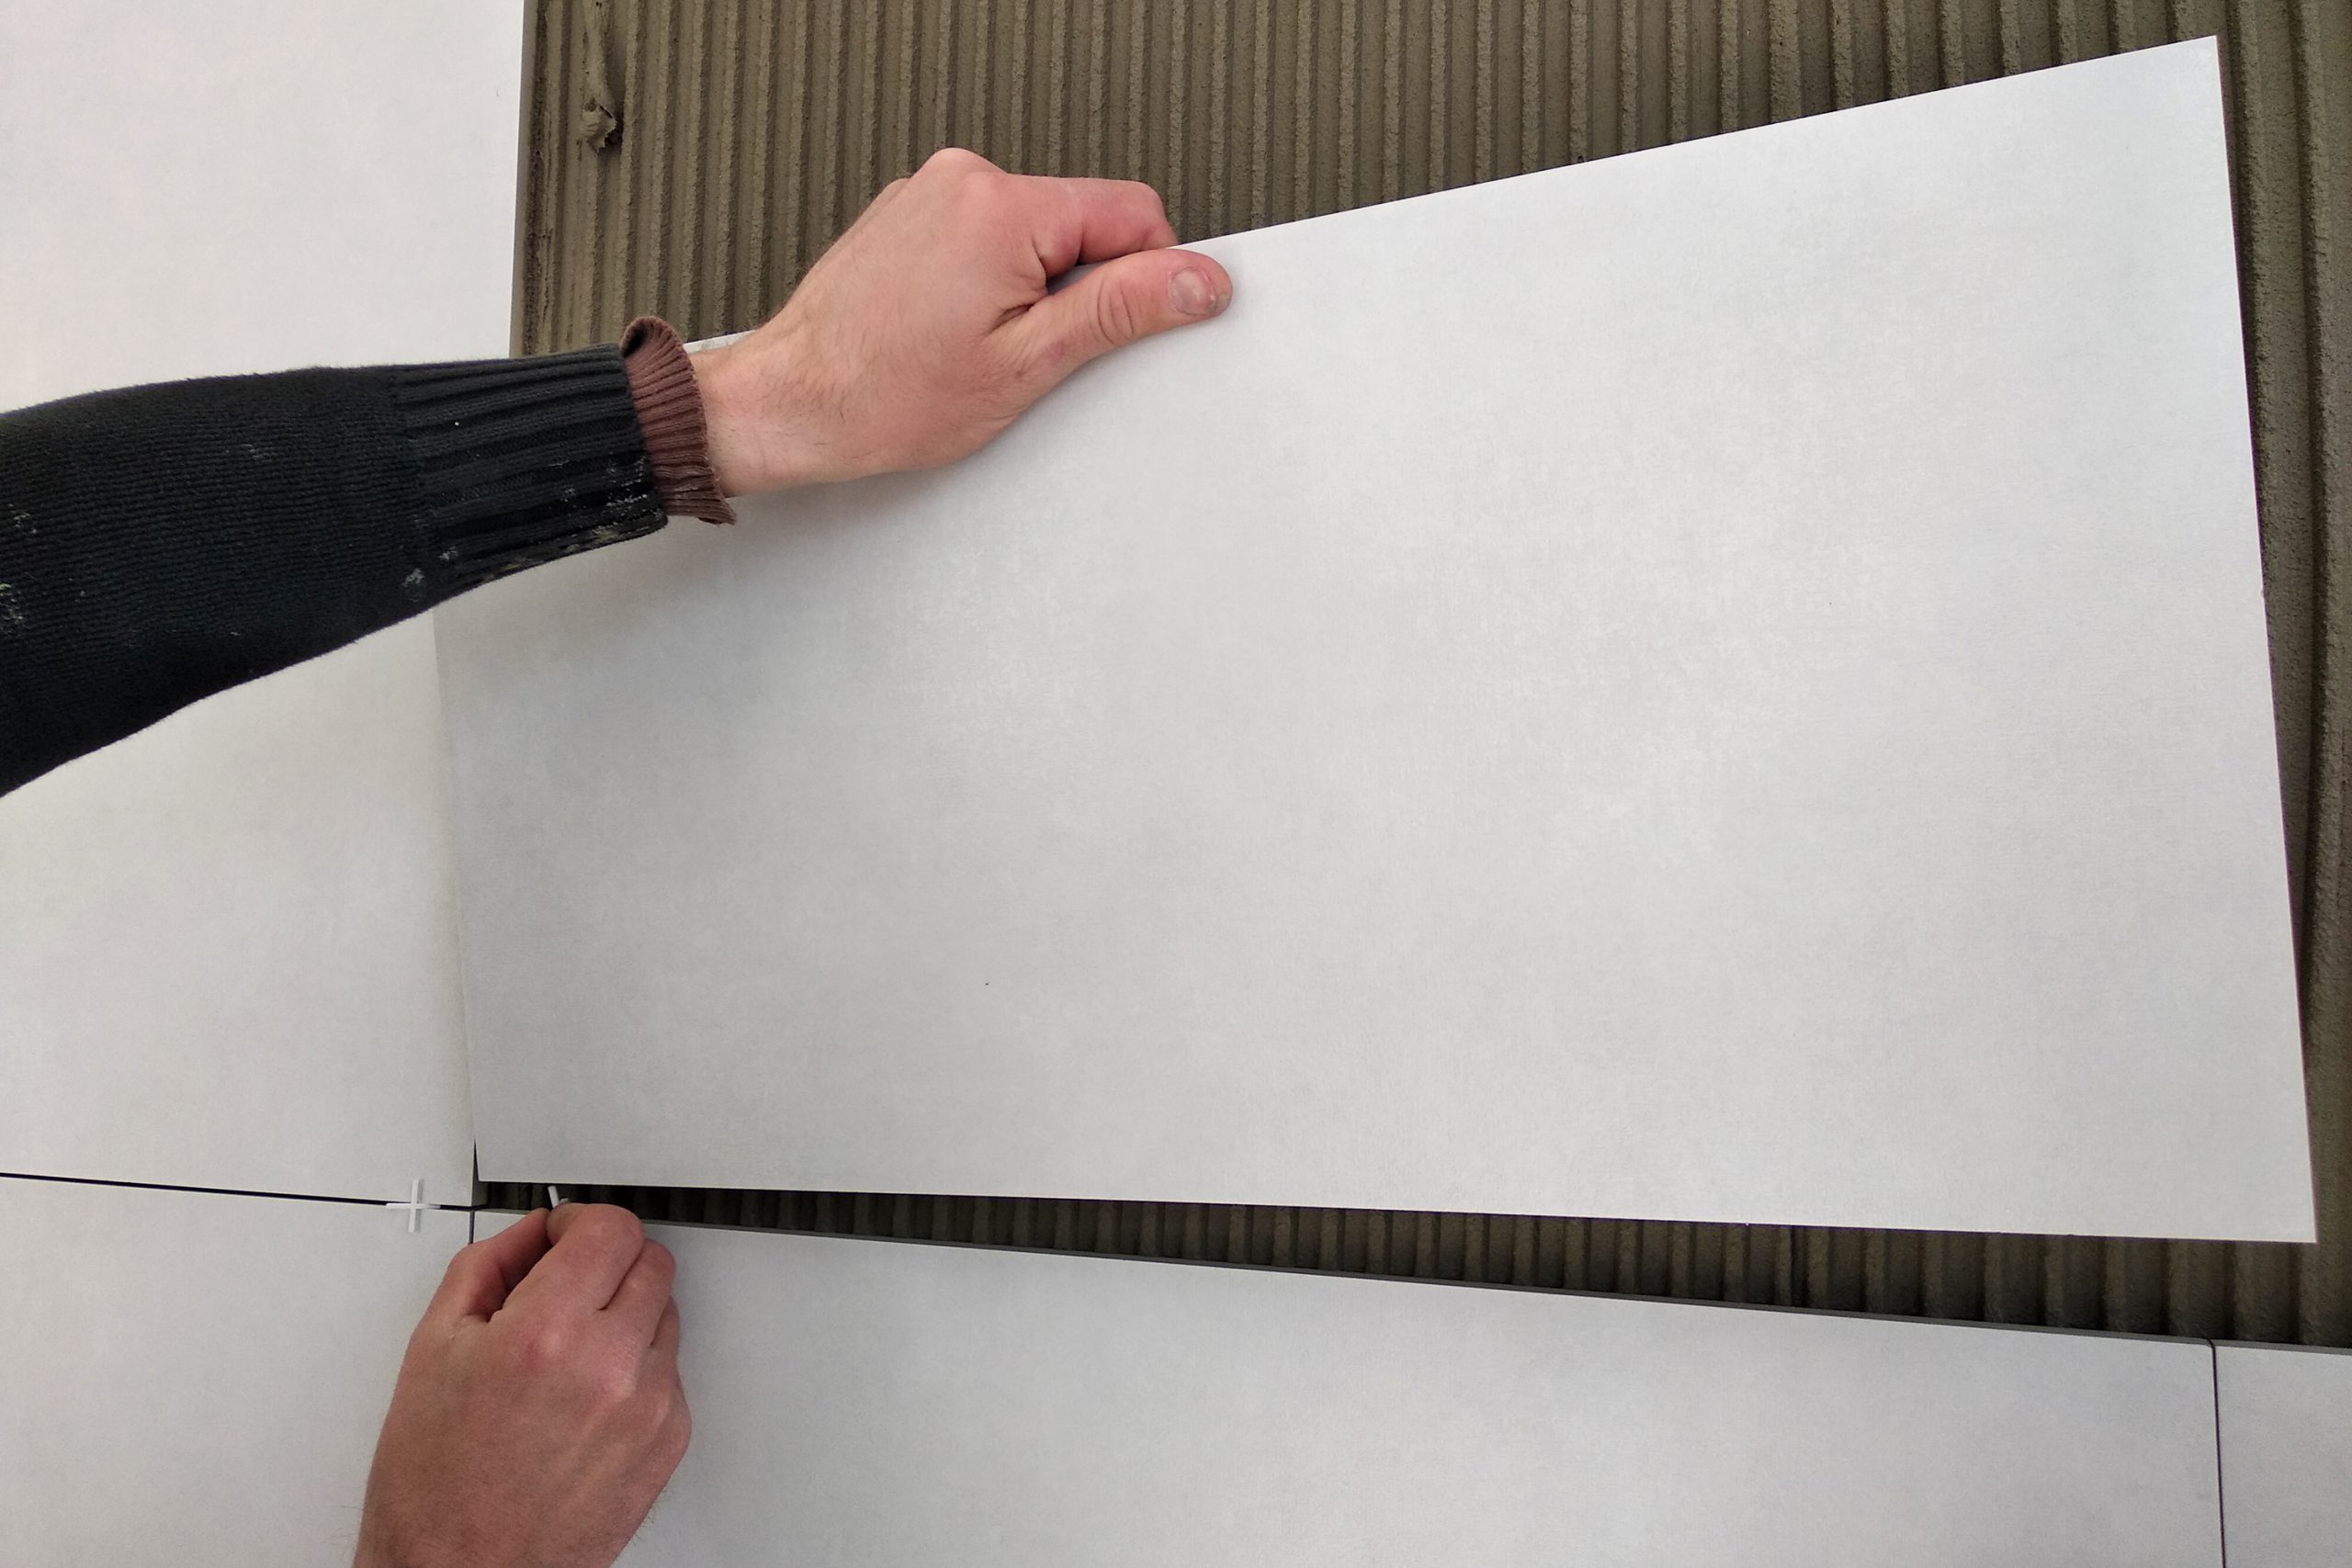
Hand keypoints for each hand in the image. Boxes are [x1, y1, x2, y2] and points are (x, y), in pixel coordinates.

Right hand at [353, 1206, 688, 1567]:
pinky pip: (670, 1371)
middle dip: (606, 1262)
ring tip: (567, 1355)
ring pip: (665, 1314)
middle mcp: (609, 1367)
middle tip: (565, 1287)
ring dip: (625, 1315)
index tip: (563, 1235)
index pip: (609, 1229)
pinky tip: (585, 1398)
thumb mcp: (433, 1350)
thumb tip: (531, 1233)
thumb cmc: (435, 1485)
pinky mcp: (669, 1442)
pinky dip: (637, 1369)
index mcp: (546, 1335)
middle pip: (650, 1262)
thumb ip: (487, 1268)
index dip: (581, 1222)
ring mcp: (649, 1407)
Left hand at [691, 147, 1231, 494]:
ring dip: (1032, 290)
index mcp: (1001, 206)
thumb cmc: (883, 397)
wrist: (788, 403)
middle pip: (1084, 220)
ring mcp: (930, 192)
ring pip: (1037, 233)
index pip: (1133, 213)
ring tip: (981, 346)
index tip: (1117, 331)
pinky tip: (953, 333)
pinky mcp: (910, 215)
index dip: (1143, 280)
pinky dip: (990, 284)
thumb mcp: (1027, 364)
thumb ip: (1121, 311)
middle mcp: (963, 181)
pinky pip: (988, 238)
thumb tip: (1196, 280)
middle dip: (1079, 290)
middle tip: (1032, 352)